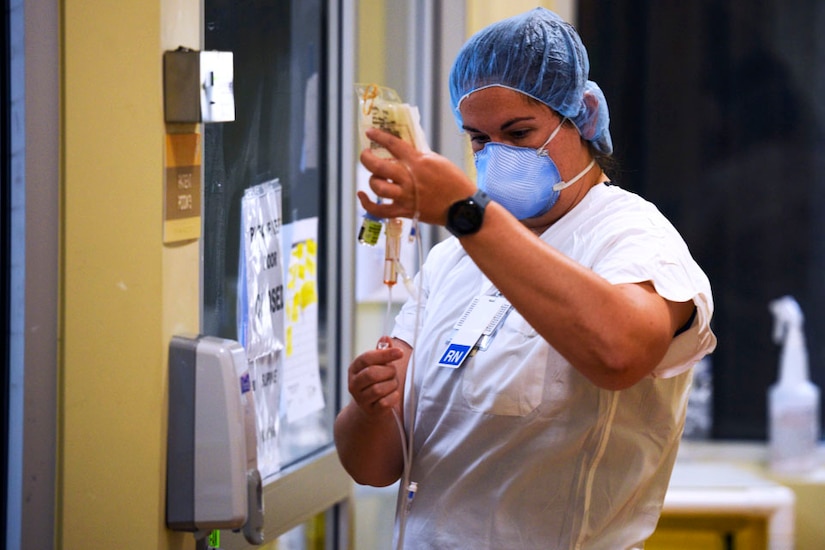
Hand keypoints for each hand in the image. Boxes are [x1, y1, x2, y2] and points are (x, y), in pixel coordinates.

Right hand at [347, 336, 404, 415]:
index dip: (384, 354)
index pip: (366, 358)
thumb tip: (385, 338)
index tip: (400, 352)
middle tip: (393, 372)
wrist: (372, 407)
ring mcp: (360, 399)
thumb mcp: (378, 365)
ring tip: (392, 384)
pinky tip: (393, 394)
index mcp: (354, 368)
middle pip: (372, 374)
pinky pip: (385, 403)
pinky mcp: (370, 411)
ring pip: (378, 389)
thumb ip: (382, 352)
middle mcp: (353, 384)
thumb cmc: (377, 381)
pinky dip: (393, 397)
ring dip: (392, 384)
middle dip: (388, 372)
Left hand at [359, 128, 475, 225]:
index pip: (393, 144)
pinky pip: (379, 210)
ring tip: (375, 177)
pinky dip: (367, 204)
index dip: (379, 136)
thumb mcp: (438, 161)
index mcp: (418, 162)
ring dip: (372, 179)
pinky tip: (362, 195)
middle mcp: (409, 178)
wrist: (462, 207)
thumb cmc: (454, 182)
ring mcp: (406, 196)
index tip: (370, 132)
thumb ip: (419, 157)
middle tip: (365, 154)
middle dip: (366, 158)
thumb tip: (403, 151)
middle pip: (378, 166)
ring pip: (378, 186)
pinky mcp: (405, 211)